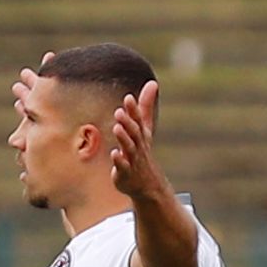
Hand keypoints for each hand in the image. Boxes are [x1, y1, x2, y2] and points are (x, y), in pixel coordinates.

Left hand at [109, 80, 166, 199]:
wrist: (147, 183)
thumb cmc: (142, 150)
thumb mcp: (144, 128)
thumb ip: (145, 106)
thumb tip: (152, 83)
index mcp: (141, 134)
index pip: (138, 120)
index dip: (133, 110)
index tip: (128, 98)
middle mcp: (138, 145)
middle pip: (134, 133)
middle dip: (128, 122)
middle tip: (119, 111)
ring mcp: (132, 159)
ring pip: (129, 148)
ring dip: (124, 138)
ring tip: (117, 127)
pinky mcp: (125, 173)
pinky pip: (123, 167)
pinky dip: (119, 161)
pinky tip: (114, 154)